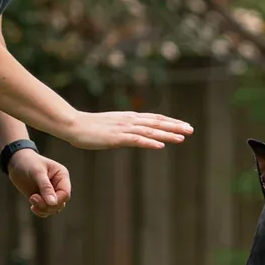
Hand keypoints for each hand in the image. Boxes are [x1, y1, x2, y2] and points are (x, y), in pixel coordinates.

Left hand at [7, 150, 70, 217]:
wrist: (15, 162)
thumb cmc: (27, 162)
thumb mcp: (37, 172)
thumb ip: (45, 187)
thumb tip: (53, 202)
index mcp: (62, 176)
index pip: (65, 193)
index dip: (57, 200)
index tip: (44, 200)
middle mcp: (59, 185)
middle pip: (60, 203)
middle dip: (48, 205)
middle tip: (33, 198)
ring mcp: (51, 193)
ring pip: (54, 208)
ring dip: (43, 208)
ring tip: (31, 199)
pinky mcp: (43, 198)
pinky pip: (46, 210)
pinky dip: (40, 211)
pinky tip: (32, 206)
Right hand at [60, 110, 192, 149]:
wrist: (73, 125)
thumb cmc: (91, 127)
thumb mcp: (113, 126)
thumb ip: (126, 129)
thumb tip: (137, 133)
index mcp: (130, 118)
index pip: (155, 119)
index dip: (171, 122)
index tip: (185, 126)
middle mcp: (130, 121)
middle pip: (157, 123)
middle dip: (175, 126)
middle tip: (191, 130)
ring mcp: (124, 129)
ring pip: (150, 131)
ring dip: (167, 135)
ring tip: (182, 138)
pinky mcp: (116, 138)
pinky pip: (136, 140)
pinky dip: (149, 142)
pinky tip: (160, 146)